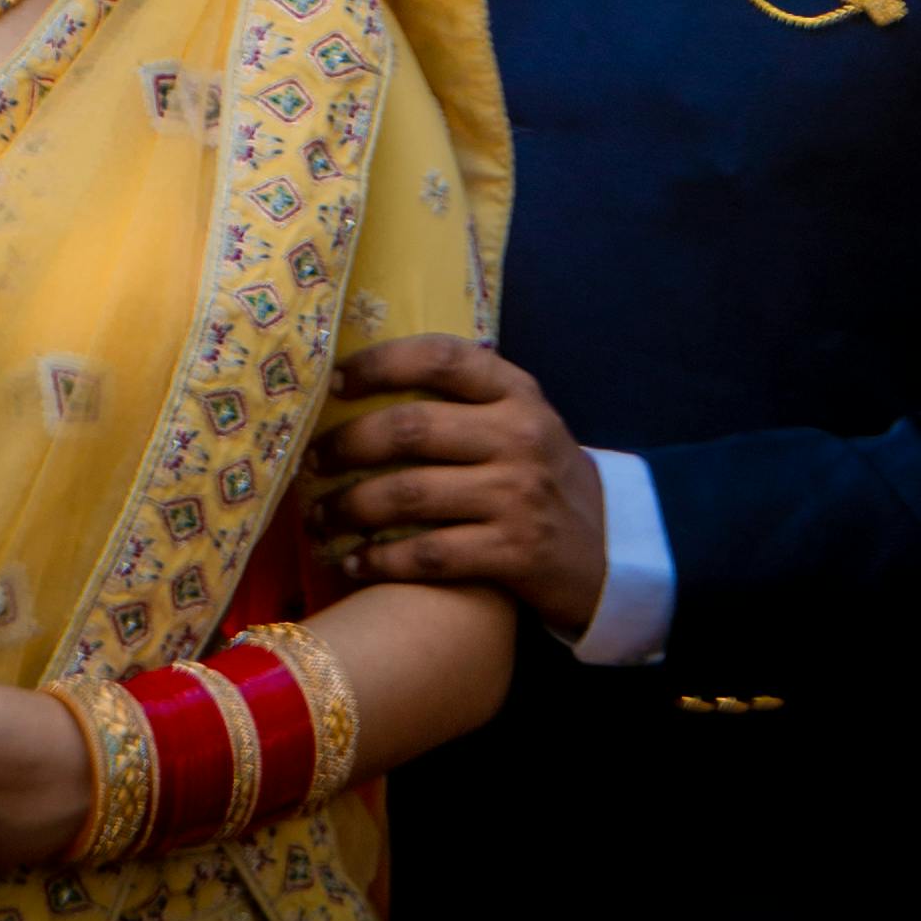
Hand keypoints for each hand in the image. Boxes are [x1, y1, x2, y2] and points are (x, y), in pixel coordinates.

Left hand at [317, 336, 605, 636]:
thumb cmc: (542, 478)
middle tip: (309, 462)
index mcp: (516, 392)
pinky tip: (353, 562)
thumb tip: (363, 380)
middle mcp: (517, 436)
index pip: (441, 357)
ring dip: (350, 508)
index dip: (380, 363)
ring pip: (411, 495)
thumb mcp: (521, 421)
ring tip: (317, 518)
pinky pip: (430, 554)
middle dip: (346, 445)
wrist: (612, 552)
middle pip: (411, 429)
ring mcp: (516, 495)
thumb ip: (465, 399)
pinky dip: (381, 560)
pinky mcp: (513, 553)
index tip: (334, 381)